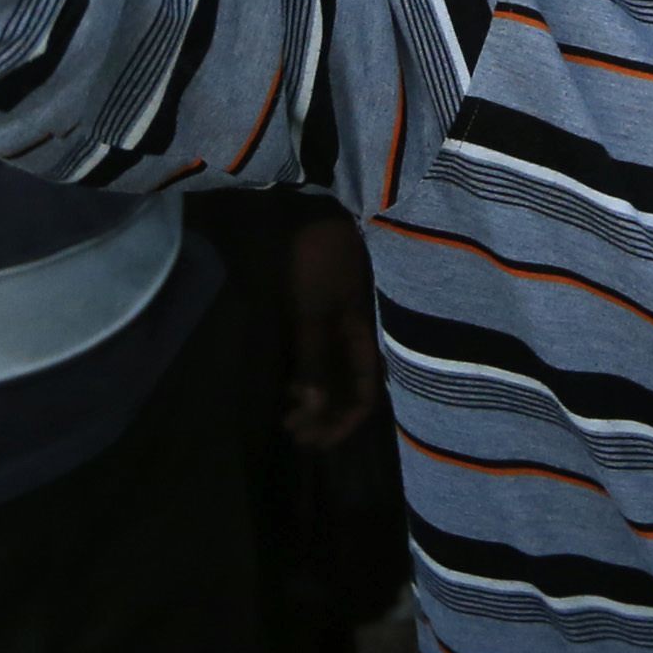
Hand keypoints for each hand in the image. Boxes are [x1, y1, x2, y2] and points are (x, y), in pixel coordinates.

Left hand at [281, 212, 383, 448]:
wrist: (308, 211)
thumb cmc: (317, 260)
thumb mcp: (314, 313)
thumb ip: (315, 361)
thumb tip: (314, 410)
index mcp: (366, 337)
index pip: (365, 396)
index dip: (343, 424)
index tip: (313, 441)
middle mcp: (356, 338)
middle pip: (349, 392)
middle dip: (325, 418)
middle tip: (292, 433)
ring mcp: (338, 327)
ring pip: (332, 378)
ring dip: (313, 401)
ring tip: (286, 416)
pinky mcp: (318, 316)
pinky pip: (319, 360)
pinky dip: (306, 379)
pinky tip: (288, 388)